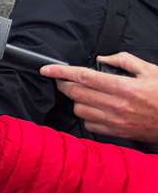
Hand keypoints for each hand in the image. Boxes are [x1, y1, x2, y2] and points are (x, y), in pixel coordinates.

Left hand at [41, 53, 157, 141]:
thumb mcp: (150, 70)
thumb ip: (123, 60)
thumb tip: (101, 58)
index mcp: (123, 87)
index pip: (83, 77)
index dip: (61, 72)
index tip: (45, 69)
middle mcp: (116, 105)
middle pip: (76, 93)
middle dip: (64, 84)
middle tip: (63, 78)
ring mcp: (116, 121)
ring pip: (79, 110)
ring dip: (76, 101)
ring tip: (82, 94)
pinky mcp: (118, 133)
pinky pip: (90, 125)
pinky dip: (86, 116)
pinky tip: (93, 109)